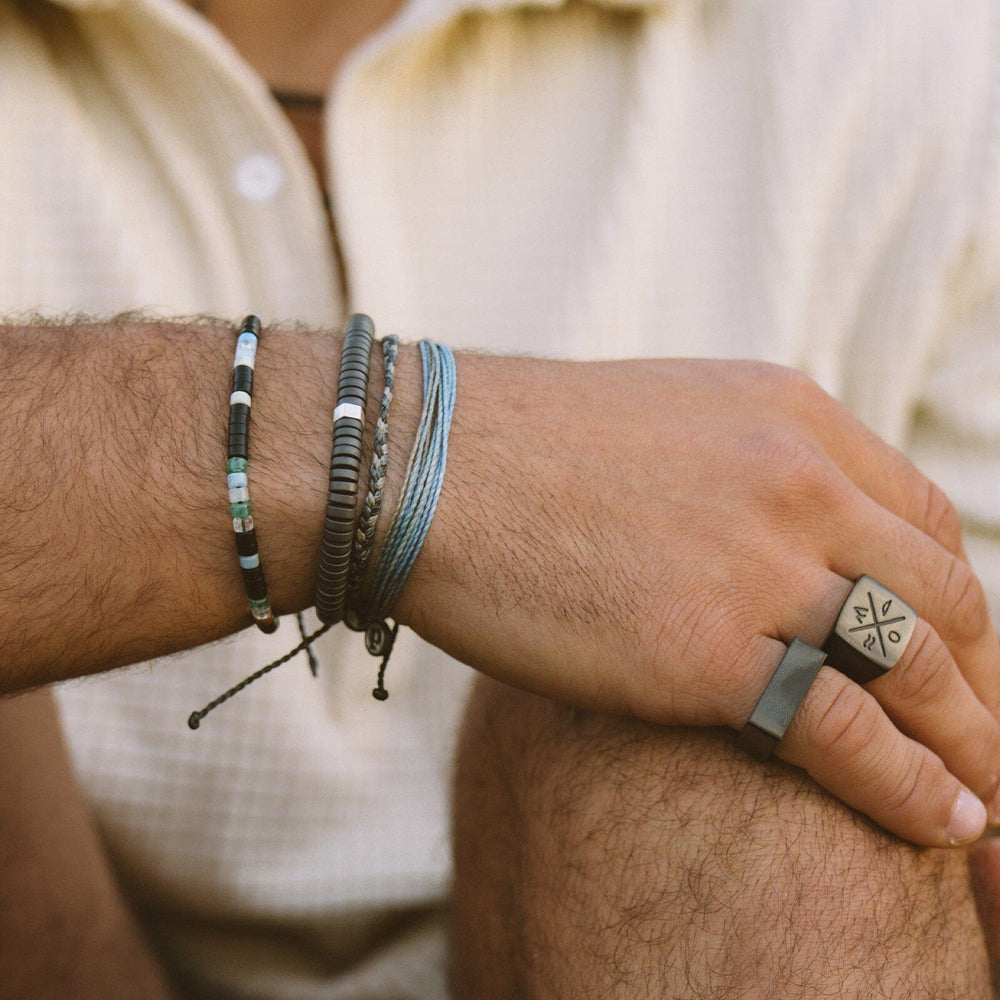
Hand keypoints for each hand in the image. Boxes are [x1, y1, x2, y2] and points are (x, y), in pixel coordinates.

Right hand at [398, 355, 999, 847]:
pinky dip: (911, 786)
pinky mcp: (707, 651)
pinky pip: (848, 731)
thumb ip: (737, 472)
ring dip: (972, 742)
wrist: (419, 467)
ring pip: (918, 666)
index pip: (922, 519)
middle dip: (981, 677)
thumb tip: (770, 539)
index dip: (955, 599)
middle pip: (942, 595)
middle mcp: (796, 481)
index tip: (955, 657)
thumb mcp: (662, 426)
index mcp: (789, 417)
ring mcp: (758, 565)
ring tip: (988, 801)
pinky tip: (943, 822)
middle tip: (986, 736)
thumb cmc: (518, 450)